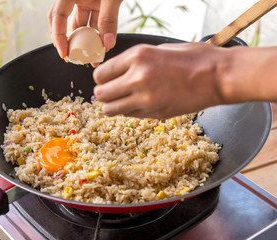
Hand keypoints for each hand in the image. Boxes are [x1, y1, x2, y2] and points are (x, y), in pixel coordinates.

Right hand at [47, 0, 121, 58]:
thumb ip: (108, 18)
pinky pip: (94, 21)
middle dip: (68, 41)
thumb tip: (106, 45)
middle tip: (73, 58)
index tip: (65, 53)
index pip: (57, 15)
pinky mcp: (97, 3)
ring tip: (91, 57)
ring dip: (85, 41)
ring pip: (81, 24)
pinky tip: (102, 46)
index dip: (58, 36)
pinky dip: (98, 34)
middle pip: (64, 22)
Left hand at [93, 42, 229, 118]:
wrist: (218, 76)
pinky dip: (129, 111)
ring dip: (113, 105)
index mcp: (137, 57)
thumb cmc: (192, 58)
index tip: (106, 80)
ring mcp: (145, 99)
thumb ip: (133, 62)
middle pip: (100, 94)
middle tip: (112, 91)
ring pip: (110, 110)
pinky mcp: (155, 114)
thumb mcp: (158, 49)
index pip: (100, 75)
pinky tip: (141, 103)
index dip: (101, 79)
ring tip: (124, 100)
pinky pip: (129, 115)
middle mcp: (137, 78)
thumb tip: (114, 72)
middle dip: (103, 94)